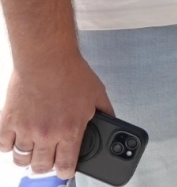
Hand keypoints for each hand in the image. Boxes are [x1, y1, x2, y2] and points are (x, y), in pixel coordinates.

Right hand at [0, 53, 111, 178]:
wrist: (47, 59)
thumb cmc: (71, 73)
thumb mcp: (98, 93)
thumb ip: (105, 112)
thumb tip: (111, 122)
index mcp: (70, 130)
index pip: (66, 165)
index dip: (66, 171)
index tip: (65, 171)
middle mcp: (47, 135)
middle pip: (41, 166)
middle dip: (46, 166)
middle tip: (48, 159)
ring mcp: (26, 130)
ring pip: (21, 159)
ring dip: (27, 158)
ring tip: (33, 150)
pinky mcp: (8, 122)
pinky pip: (3, 146)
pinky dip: (9, 146)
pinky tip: (16, 140)